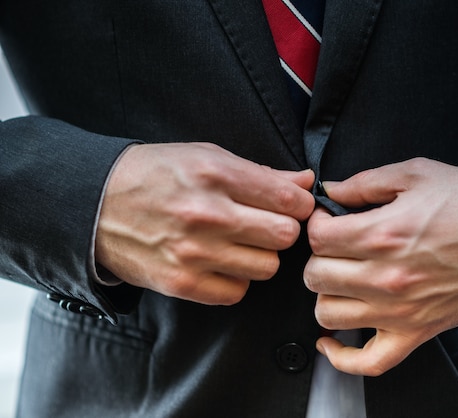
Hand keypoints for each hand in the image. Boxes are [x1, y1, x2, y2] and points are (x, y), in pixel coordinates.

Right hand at [95, 142, 314, 304]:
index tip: (293, 207)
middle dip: (283, 230)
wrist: (96, 204)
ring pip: (267, 268)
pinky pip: (237, 292)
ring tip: (240, 243)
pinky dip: (236, 279)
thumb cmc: (157, 175)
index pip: (290, 201)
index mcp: (217, 174)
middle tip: (266, 225)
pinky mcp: (182, 282)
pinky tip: (221, 262)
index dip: (301, 206)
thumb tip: (306, 183)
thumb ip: (262, 172)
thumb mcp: (207, 156)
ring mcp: (194, 252)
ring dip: (260, 256)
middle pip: (285, 236)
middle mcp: (208, 214)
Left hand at [304, 158, 457, 375]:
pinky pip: (367, 362)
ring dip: (327, 295)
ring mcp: (399, 312)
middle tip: (334, 248)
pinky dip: (342, 357)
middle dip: (318, 257)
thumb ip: (365, 182)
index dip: (316, 225)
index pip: (318, 238)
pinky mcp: (415, 334)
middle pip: (316, 276)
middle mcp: (386, 277)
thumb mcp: (416, 174)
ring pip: (329, 314)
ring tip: (340, 281)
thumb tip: (330, 191)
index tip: (326, 222)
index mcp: (383, 234)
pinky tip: (332, 341)